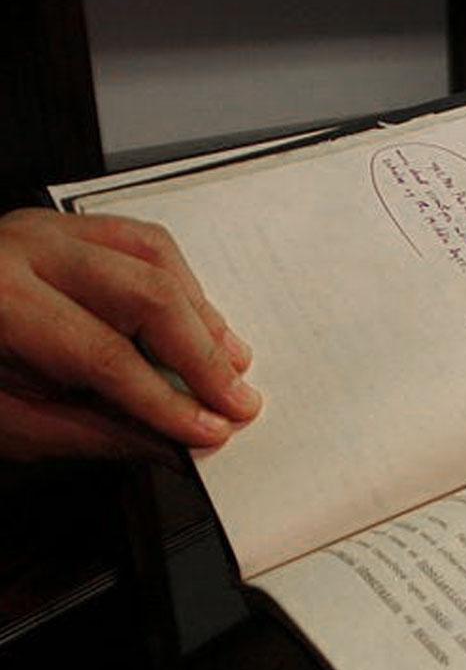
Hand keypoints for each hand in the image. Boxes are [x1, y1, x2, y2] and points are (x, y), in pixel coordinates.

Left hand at [0, 208, 260, 459]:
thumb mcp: (13, 422)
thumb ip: (97, 431)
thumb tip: (173, 443)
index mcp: (0, 304)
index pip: (106, 356)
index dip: (167, 401)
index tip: (211, 430)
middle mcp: (25, 251)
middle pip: (145, 294)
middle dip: (203, 355)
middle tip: (238, 398)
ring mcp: (48, 229)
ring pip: (154, 258)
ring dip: (202, 314)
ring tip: (229, 360)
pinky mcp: (67, 226)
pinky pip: (144, 241)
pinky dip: (183, 282)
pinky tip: (198, 320)